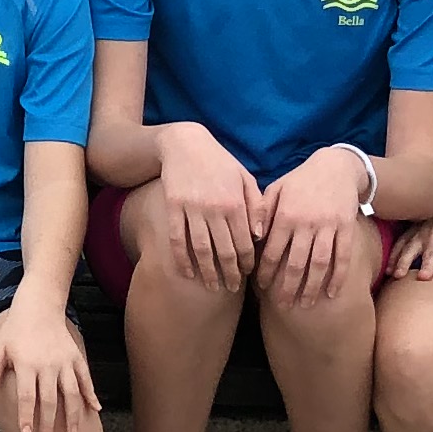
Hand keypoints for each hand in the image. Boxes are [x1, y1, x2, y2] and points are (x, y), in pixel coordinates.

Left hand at [0, 288, 98, 431]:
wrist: (39, 305)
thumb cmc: (15, 330)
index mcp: (26, 363)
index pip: (26, 396)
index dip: (26, 416)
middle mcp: (47, 364)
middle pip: (49, 399)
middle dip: (48, 423)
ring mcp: (64, 361)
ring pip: (71, 393)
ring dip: (72, 414)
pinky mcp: (76, 357)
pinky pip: (85, 379)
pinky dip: (91, 395)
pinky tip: (95, 410)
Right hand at [154, 129, 261, 288]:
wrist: (185, 143)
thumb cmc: (220, 162)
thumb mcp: (244, 178)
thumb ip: (256, 206)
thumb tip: (260, 236)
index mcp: (236, 202)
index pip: (245, 242)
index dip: (247, 262)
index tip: (247, 274)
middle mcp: (215, 208)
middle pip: (224, 250)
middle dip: (229, 273)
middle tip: (232, 288)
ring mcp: (192, 208)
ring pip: (200, 248)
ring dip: (207, 271)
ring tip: (212, 287)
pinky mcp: (172, 207)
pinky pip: (176, 238)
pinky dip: (181, 258)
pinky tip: (187, 273)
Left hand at [262, 146, 371, 300]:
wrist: (336, 166)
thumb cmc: (301, 180)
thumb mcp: (277, 189)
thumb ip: (262, 211)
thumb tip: (252, 236)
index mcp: (285, 215)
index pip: (272, 250)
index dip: (266, 270)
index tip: (261, 286)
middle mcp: (306, 223)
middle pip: (296, 262)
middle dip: (288, 287)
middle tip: (283, 305)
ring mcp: (328, 226)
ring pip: (319, 263)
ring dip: (313, 287)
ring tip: (306, 305)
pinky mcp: (346, 228)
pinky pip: (343, 256)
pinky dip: (338, 276)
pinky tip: (332, 292)